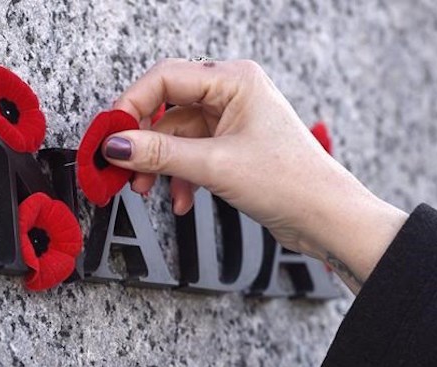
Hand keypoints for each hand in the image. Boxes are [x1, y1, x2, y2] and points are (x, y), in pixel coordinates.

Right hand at [103, 58, 407, 292]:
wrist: (326, 217)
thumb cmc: (291, 182)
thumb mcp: (215, 166)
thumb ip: (160, 154)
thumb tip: (117, 145)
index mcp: (233, 80)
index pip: (164, 79)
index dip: (130, 106)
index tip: (109, 136)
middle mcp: (232, 93)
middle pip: (166, 107)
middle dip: (144, 142)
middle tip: (122, 167)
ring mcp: (231, 119)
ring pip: (176, 135)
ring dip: (160, 165)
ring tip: (147, 190)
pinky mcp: (232, 145)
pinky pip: (191, 153)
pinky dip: (180, 177)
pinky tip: (182, 201)